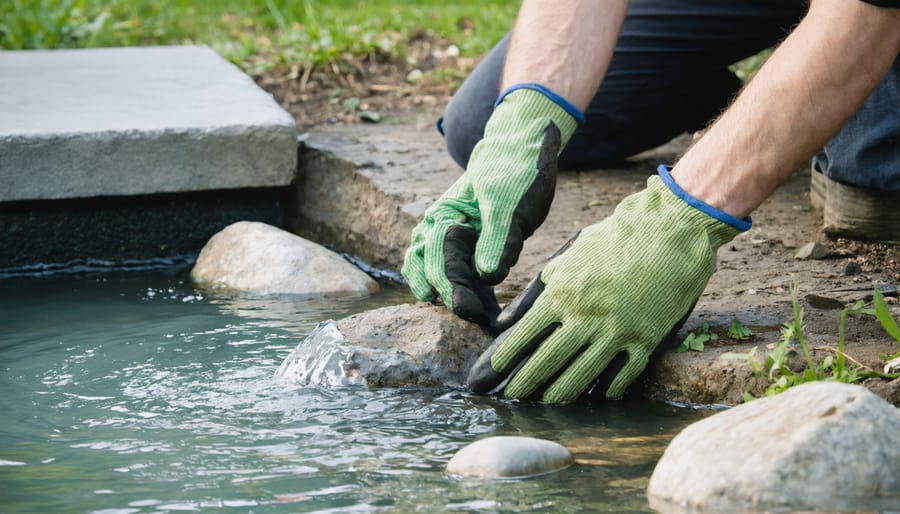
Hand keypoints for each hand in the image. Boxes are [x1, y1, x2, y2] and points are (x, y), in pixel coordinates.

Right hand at [402, 86, 579, 328]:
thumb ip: (498, 239)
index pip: (438, 256)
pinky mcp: (470, 250)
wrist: (522, 154)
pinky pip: (461, 277)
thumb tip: (486, 275)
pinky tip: (486, 313)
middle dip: (448, 295)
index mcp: (443, 216)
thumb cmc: (514, 173)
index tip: (467, 309)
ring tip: (472, 319)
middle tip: (470, 317)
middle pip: (428, 270)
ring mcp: (452, 242)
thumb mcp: (509, 204)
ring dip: (451, 297)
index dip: (451, 285)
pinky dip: (468, 294)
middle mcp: (438, 231)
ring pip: (436, 276)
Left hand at [467, 167, 749, 402]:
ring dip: (560, 394)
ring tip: (546, 404)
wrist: (670, 230)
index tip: (492, 373)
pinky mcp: (646, 340)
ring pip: (581, 376)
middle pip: (547, 361)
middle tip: (511, 399)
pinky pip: (622, 376)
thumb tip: (502, 321)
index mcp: (562, 293)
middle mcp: (586, 316)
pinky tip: (596, 397)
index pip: (524, 334)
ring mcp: (617, 331)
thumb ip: (534, 290)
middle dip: (525, 384)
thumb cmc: (613, 239)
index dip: (505, 358)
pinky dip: (607, 389)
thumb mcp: (567, 256)